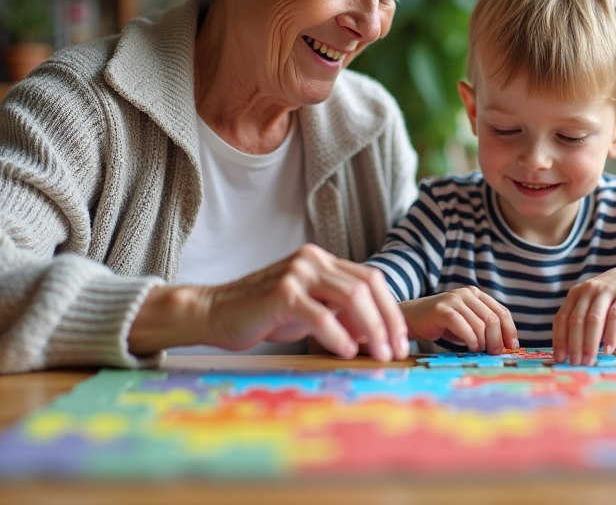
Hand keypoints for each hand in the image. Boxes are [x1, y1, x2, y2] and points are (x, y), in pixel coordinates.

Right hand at [129, 245, 408, 361]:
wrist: (215, 312)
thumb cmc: (263, 315)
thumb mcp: (309, 311)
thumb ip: (339, 314)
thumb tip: (376, 334)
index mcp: (323, 260)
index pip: (371, 280)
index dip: (391, 310)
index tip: (400, 339)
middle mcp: (313, 260)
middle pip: (367, 286)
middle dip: (388, 321)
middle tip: (396, 351)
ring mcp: (297, 273)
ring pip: (351, 298)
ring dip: (371, 329)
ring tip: (378, 354)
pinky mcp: (282, 292)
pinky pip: (321, 314)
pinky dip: (339, 335)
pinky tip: (347, 351)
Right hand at [399, 286, 518, 353]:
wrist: (411, 319)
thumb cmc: (441, 324)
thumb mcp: (466, 323)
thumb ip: (483, 328)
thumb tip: (504, 345)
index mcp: (476, 294)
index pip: (501, 311)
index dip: (510, 329)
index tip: (512, 346)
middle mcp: (466, 294)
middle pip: (493, 318)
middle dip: (497, 339)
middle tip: (495, 353)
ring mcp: (453, 299)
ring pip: (479, 323)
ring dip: (483, 342)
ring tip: (479, 351)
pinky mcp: (441, 309)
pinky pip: (462, 325)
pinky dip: (470, 339)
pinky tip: (470, 347)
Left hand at [553, 266, 615, 364]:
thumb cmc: (611, 298)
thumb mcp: (592, 303)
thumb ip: (581, 320)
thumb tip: (571, 352)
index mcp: (576, 294)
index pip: (562, 318)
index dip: (559, 340)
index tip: (559, 359)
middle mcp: (588, 290)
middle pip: (576, 320)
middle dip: (574, 345)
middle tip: (575, 364)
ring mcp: (606, 292)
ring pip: (594, 319)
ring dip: (590, 343)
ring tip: (589, 361)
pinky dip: (611, 335)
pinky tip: (609, 350)